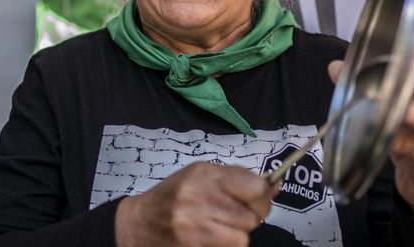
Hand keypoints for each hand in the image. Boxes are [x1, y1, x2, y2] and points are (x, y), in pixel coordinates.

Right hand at [115, 162, 276, 246]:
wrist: (138, 224)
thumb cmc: (173, 196)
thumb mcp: (200, 175)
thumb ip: (237, 178)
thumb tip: (275, 185)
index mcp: (205, 175)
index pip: (256, 187)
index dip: (264, 195)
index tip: (259, 197)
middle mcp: (200, 198)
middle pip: (252, 216)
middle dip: (250, 217)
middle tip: (235, 215)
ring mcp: (195, 226)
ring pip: (243, 237)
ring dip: (237, 234)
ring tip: (220, 227)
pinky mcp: (194, 246)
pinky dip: (225, 244)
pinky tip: (211, 238)